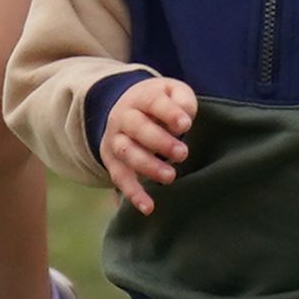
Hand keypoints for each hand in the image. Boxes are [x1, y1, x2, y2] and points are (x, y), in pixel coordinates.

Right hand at [100, 75, 197, 215]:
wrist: (130, 106)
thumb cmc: (161, 102)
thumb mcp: (173, 91)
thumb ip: (183, 101)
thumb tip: (184, 121)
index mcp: (141, 97)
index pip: (153, 102)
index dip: (169, 113)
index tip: (185, 125)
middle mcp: (124, 117)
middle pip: (137, 127)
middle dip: (160, 142)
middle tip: (183, 153)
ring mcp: (115, 139)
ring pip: (126, 152)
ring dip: (147, 166)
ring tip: (170, 176)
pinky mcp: (113, 161)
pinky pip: (119, 178)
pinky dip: (132, 193)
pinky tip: (148, 207)